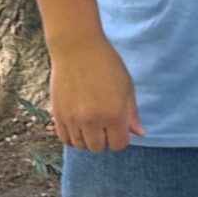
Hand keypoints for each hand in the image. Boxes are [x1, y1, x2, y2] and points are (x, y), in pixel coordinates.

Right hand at [48, 35, 145, 151]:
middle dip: (104, 139)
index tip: (119, 127)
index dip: (120, 138)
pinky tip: (78, 124)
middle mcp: (92, 120)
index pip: (118, 145)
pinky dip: (72, 136)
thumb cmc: (106, 63)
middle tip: (104, 123)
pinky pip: (64, 138)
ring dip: (87, 138)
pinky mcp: (57, 114)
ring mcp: (72, 119)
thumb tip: (139, 133)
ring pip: (80, 145)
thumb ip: (132, 113)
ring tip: (91, 122)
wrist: (76, 47)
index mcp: (113, 114)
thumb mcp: (127, 87)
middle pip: (98, 148)